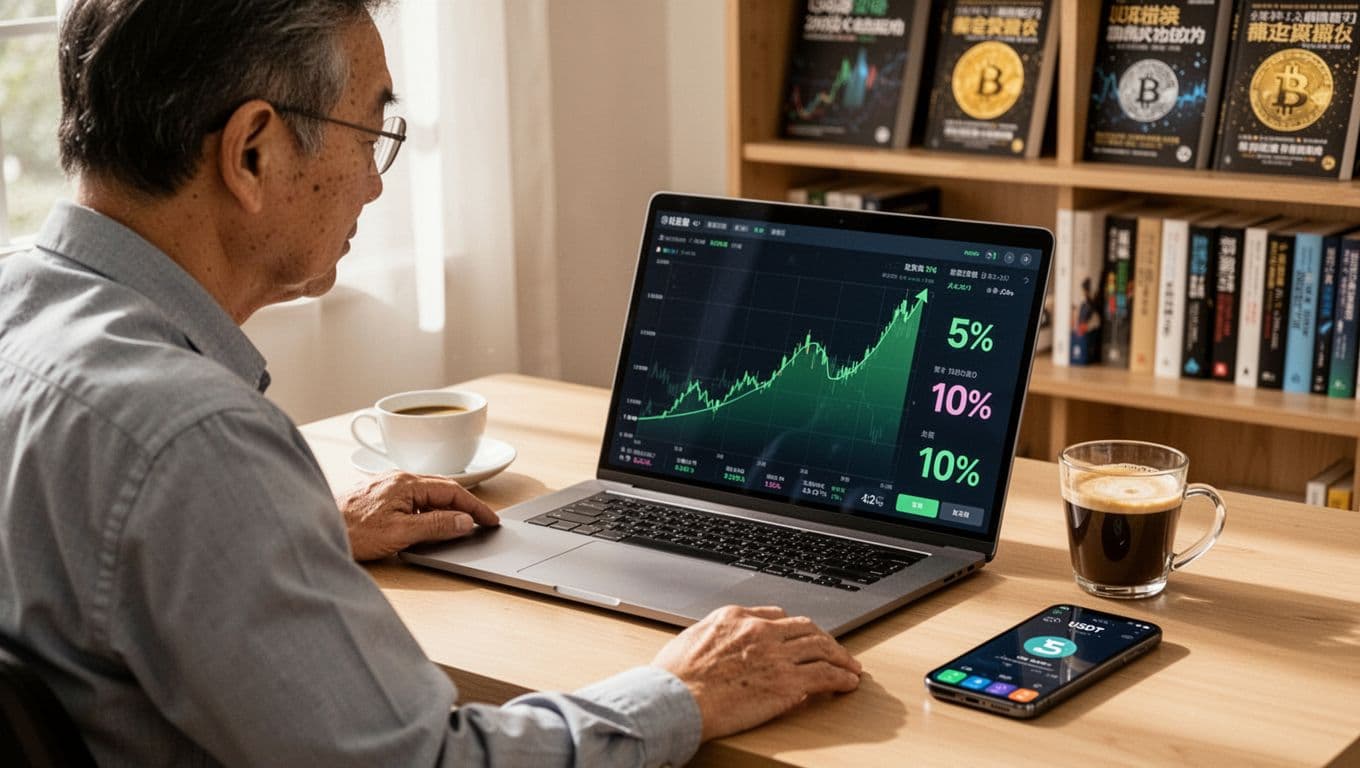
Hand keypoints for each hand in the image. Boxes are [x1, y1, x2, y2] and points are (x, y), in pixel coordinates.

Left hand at [337, 472, 498, 560]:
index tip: (491, 520)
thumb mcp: (400, 533)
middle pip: (443, 489)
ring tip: (463, 523)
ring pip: (429, 493)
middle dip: (466, 505)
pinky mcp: (379, 496)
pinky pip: (415, 498)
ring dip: (449, 506)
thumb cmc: (351, 532)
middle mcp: (398, 479)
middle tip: (484, 521)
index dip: (476, 507)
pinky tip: (431, 520)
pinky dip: (431, 507)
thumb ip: (436, 526)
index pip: (453, 492)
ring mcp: (388, 486)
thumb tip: (464, 521)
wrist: (313, 529)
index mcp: (407, 483)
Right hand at [651, 605, 861, 740]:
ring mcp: (777, 656)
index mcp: (736, 617)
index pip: (777, 615)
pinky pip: (826, 675)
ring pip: (822, 648)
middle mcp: (761, 631)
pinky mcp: (788, 683)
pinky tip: (849, 681)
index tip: (801, 635)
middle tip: (834, 648)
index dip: (794, 627)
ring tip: (851, 665)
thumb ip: (716, 635)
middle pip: (806, 628)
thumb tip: (724, 643)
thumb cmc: (674, 676)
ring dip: (841, 656)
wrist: (676, 698)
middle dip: (824, 638)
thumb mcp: (692, 638)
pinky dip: (842, 677)